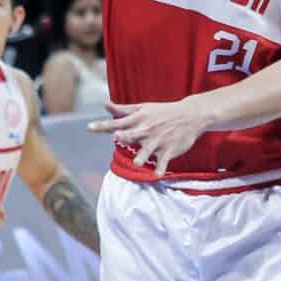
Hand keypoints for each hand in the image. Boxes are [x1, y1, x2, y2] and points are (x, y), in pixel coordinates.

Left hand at [91, 97, 215, 173]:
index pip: (117, 123)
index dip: (103, 126)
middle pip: (132, 135)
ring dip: (142, 156)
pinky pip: (163, 161)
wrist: (190, 115)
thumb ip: (122, 109)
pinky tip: (157, 175)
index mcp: (138, 119)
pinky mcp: (169, 150)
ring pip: (147, 150)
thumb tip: (104, 104)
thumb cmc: (163, 111)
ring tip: (137, 163)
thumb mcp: (143, 107)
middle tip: (117, 137)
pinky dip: (161, 168)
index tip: (89, 128)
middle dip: (125, 136)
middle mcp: (146, 130)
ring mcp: (158, 141)